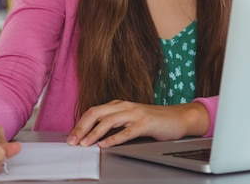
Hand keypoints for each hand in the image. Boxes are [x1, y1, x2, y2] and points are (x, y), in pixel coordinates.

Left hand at [66, 100, 208, 147]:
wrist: (178, 118)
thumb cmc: (153, 121)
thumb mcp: (130, 120)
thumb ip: (114, 125)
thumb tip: (93, 136)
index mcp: (118, 105)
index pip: (93, 112)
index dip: (80, 124)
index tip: (71, 137)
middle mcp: (124, 106)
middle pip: (96, 113)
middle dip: (82, 128)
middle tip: (72, 141)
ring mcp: (135, 113)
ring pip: (109, 121)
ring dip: (94, 133)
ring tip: (85, 144)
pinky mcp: (145, 123)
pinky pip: (127, 131)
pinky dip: (114, 138)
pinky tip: (105, 145)